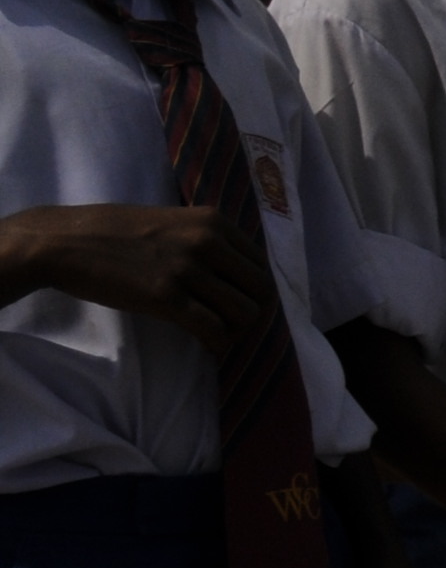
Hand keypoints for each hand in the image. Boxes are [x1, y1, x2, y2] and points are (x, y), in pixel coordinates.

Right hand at [0, 203, 276, 351]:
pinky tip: (208, 346)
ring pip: (243, 313)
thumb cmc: (112, 232)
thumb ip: (205, 239)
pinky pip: (213, 329)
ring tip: (218, 336)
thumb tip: (235, 271)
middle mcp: (207, 242)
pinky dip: (217, 344)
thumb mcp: (170, 221)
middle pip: (260, 291)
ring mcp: (187, 269)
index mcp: (213, 222)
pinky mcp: (166, 297)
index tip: (237, 303)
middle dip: (250, 314)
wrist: (62, 242)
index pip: (261, 264)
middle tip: (230, 325)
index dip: (253, 290)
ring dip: (236, 332)